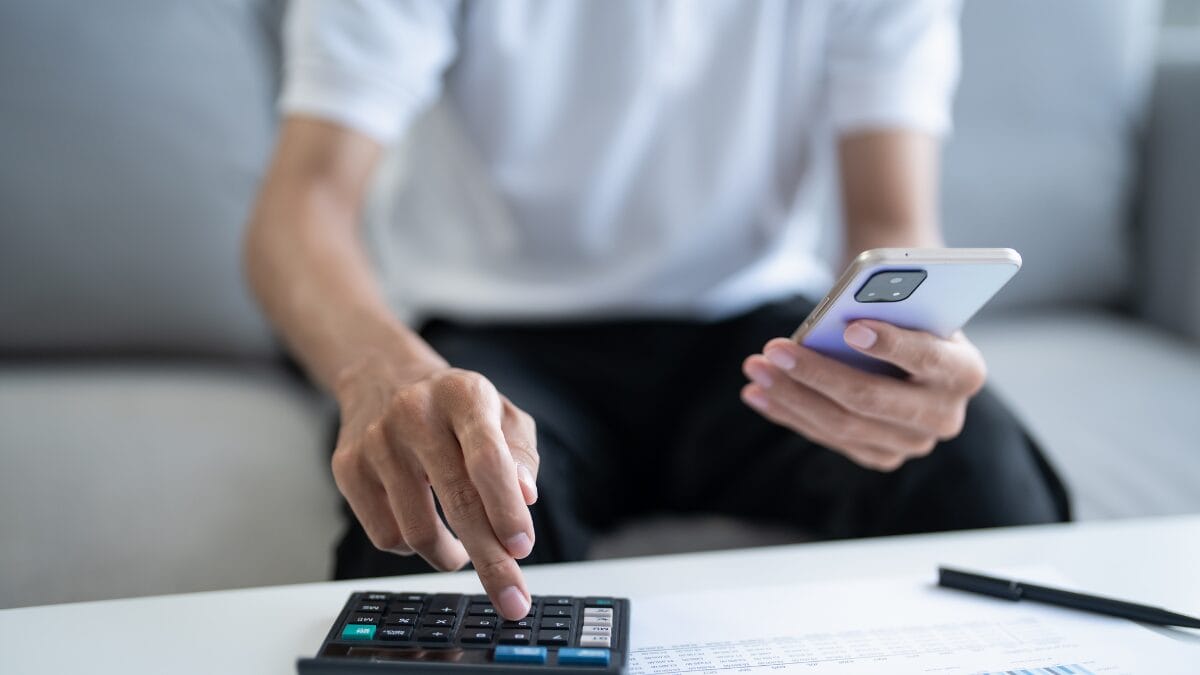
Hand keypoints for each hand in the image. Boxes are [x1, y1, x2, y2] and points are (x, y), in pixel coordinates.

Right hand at [331, 352, 539, 618]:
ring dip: (451, 556)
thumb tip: (526, 498)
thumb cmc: (457, 408)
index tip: (522, 549)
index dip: (506, 508)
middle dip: (491, 561)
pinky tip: (423, 523)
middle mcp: (416, 413)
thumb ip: (521, 456)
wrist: (384, 378)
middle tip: (512, 601)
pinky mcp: (348, 468)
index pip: (487, 457)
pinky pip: (386, 536)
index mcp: (463, 394)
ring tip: (464, 549)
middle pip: (457, 501)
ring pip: (417, 532)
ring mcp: (376, 441)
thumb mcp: (501, 415)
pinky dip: (413, 547)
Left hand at [741, 320, 986, 471]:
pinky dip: (789, 413)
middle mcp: (945, 416)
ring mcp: (913, 443)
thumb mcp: (908, 309)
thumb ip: (885, 310)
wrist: (916, 351)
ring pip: (842, 424)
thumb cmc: (909, 318)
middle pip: (871, 399)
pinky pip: (829, 437)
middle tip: (774, 349)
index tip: (850, 328)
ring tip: (756, 368)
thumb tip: (836, 315)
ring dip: (790, 396)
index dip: (891, 344)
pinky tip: (758, 393)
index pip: (927, 358)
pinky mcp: (882, 456)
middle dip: (817, 373)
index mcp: (964, 370)